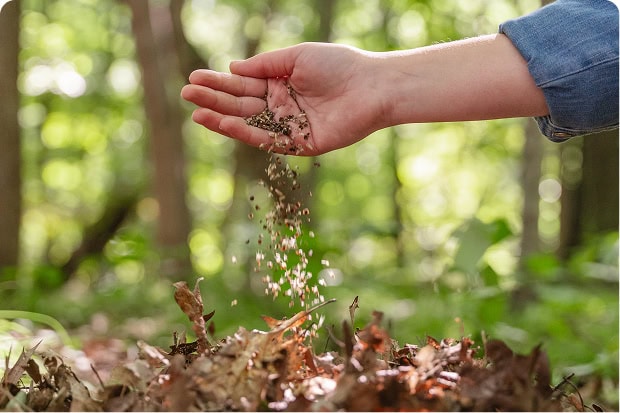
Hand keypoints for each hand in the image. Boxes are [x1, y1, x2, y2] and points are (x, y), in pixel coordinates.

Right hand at [181, 43, 387, 155]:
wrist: (370, 87)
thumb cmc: (338, 65)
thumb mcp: (296, 57)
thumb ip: (264, 65)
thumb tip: (233, 69)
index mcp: (280, 84)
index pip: (243, 85)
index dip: (218, 83)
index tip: (193, 78)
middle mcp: (281, 107)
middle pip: (241, 105)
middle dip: (213, 99)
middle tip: (186, 93)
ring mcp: (289, 127)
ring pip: (249, 124)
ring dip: (222, 119)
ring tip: (196, 112)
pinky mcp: (300, 144)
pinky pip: (267, 139)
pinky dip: (244, 133)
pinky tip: (224, 124)